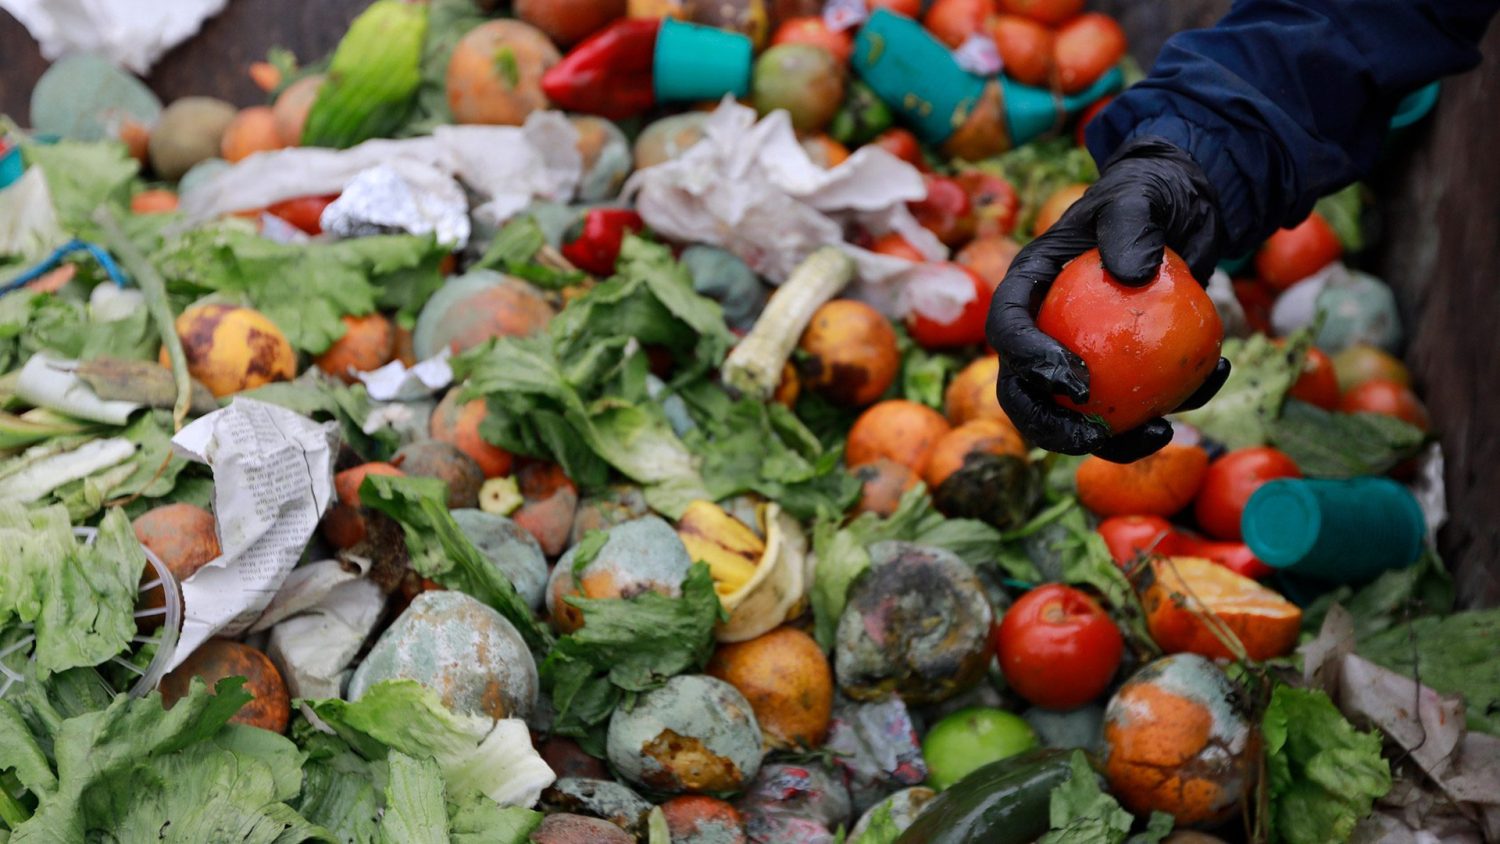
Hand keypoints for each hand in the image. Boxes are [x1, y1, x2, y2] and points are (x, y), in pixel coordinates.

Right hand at [986, 136, 1230, 462]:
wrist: (1181, 209)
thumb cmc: (1149, 195)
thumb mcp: (1141, 195)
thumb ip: (1131, 223)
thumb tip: (1129, 275)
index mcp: (1029, 286)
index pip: (1007, 327)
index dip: (1027, 361)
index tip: (1077, 380)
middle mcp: (1045, 326)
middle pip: (1025, 391)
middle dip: (1050, 426)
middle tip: (1094, 436)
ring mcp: (1080, 353)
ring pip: (1075, 414)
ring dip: (1112, 440)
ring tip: (1162, 433)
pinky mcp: (1122, 368)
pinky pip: (1136, 401)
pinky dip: (1173, 403)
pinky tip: (1216, 379)